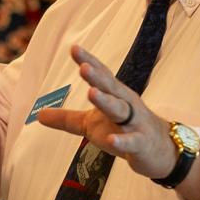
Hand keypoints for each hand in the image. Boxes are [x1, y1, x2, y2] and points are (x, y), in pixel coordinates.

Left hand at [36, 45, 176, 179]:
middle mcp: (126, 104)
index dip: (89, 61)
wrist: (162, 151)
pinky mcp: (141, 144)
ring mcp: (135, 124)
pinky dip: (121, 140)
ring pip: (120, 110)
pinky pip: (131, 141)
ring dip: (106, 102)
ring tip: (92, 93)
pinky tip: (111, 140)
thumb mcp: (92, 125)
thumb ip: (67, 119)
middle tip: (83, 67)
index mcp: (115, 95)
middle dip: (98, 77)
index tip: (74, 48)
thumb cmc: (124, 131)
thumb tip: (38, 114)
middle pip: (111, 88)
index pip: (101, 75)